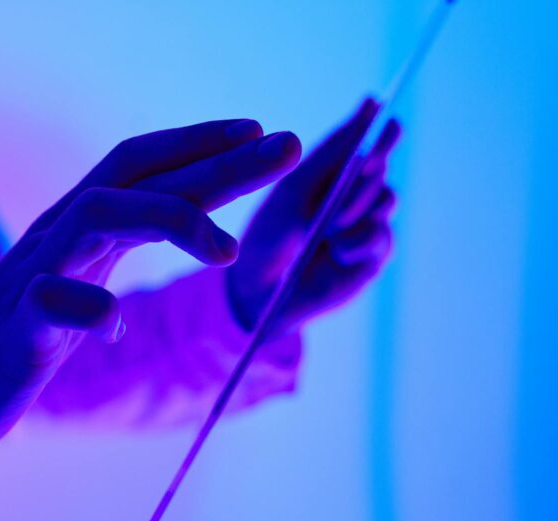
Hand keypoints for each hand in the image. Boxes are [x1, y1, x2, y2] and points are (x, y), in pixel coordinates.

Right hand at [0, 120, 301, 474]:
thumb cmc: (18, 340)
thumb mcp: (79, 283)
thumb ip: (118, 248)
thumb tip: (189, 226)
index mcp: (76, 229)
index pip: (139, 165)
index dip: (200, 143)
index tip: (261, 131)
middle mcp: (56, 238)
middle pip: (137, 179)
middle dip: (217, 162)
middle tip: (286, 146)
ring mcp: (32, 277)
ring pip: (97, 215)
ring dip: (169, 220)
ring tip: (226, 252)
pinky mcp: (14, 328)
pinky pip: (50, 301)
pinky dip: (92, 309)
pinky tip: (118, 329)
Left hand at [227, 99, 401, 334]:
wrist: (258, 292)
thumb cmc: (269, 237)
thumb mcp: (295, 191)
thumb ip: (331, 156)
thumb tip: (370, 105)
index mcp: (329, 175)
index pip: (358, 143)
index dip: (371, 126)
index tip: (378, 110)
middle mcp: (352, 196)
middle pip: (378, 166)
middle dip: (371, 161)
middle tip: (365, 162)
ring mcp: (365, 225)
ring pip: (386, 198)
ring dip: (359, 205)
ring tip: (331, 223)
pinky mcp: (371, 258)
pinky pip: (380, 236)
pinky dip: (357, 239)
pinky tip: (336, 250)